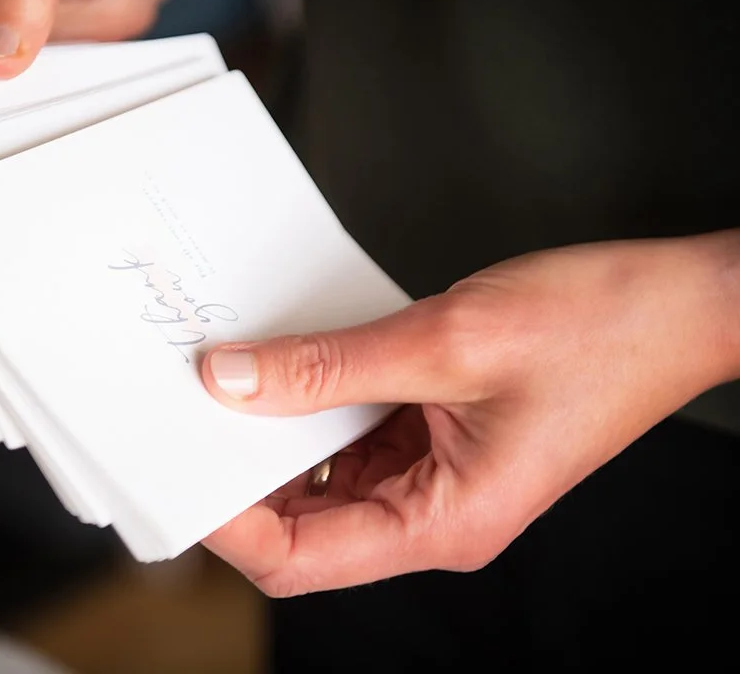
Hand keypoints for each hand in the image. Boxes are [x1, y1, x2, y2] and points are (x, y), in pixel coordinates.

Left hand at [198, 231, 739, 596]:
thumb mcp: (444, 343)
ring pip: (323, 472)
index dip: (229, 525)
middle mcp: (434, 514)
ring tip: (232, 376)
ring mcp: (434, 475)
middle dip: (241, 471)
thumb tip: (233, 380)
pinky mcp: (437, 435)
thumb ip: (329, 366)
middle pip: (303, 521)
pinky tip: (290, 360)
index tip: (179, 469)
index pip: (300, 558)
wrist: (680, 301)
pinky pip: (354, 432)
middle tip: (187, 412)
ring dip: (277, 430)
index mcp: (444, 523)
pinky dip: (316, 401)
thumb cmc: (599, 328)